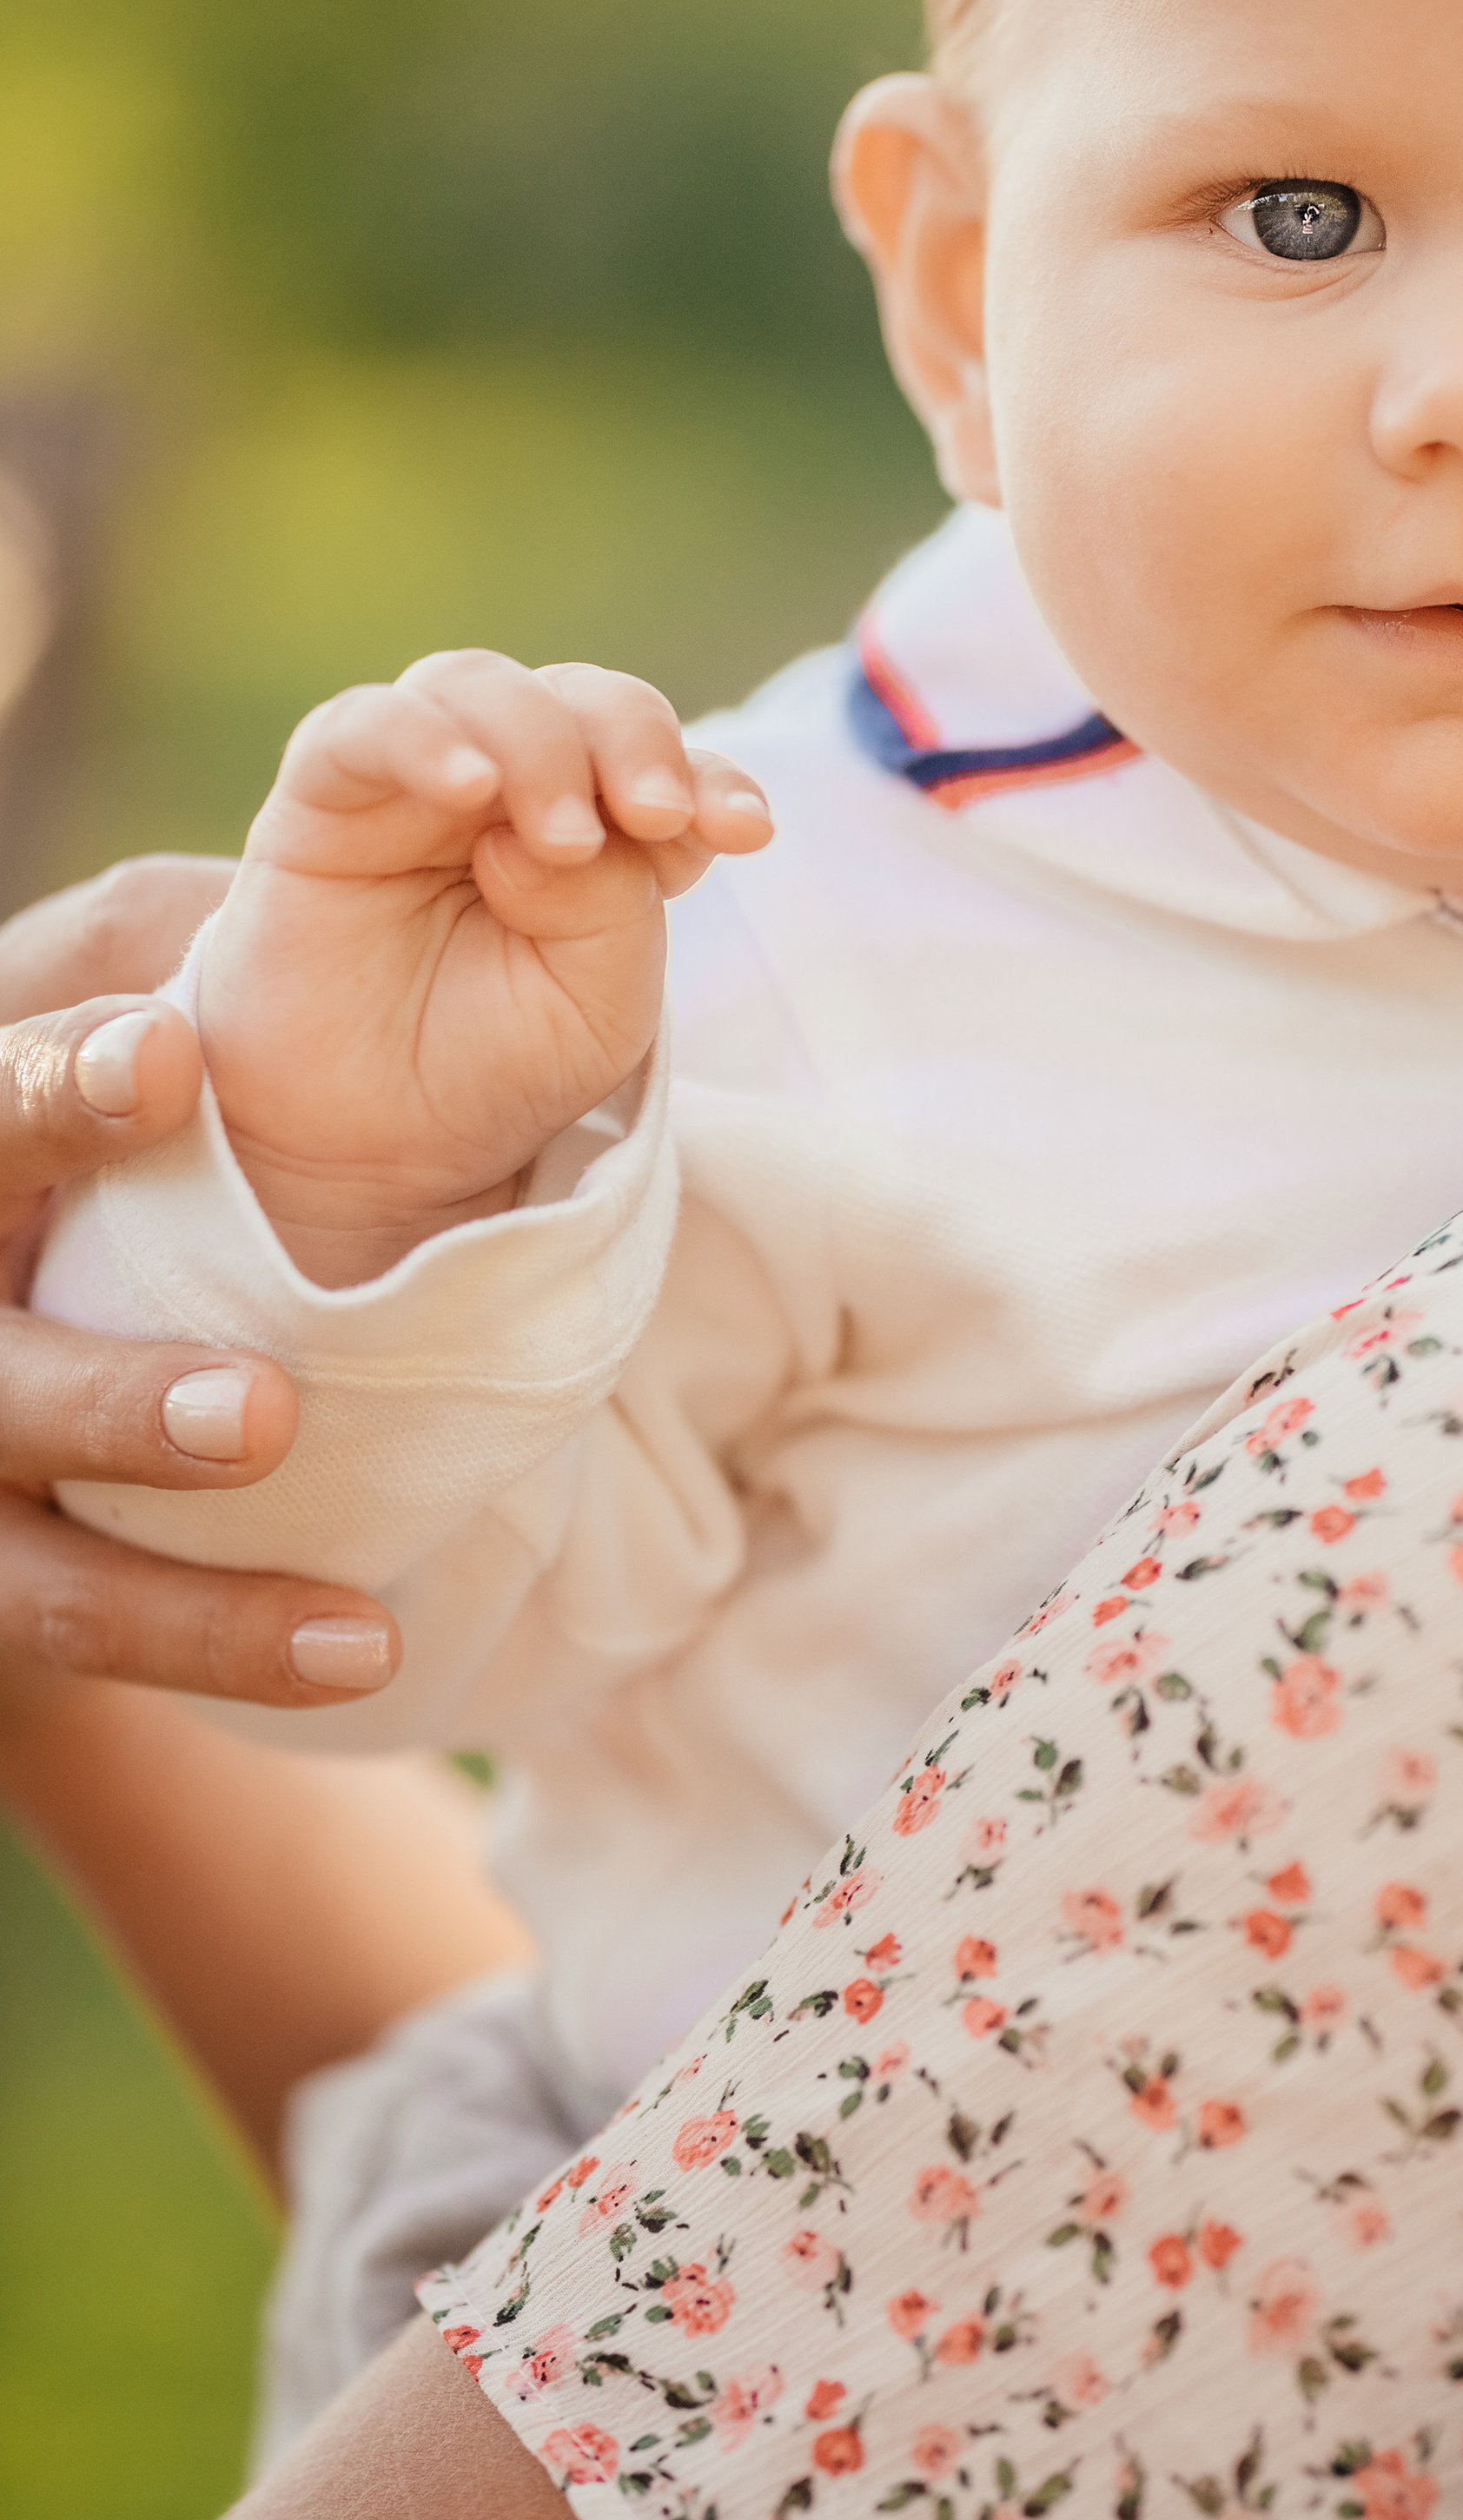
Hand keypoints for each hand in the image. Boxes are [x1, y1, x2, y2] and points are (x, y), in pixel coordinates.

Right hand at [0, 856, 393, 1705]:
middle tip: (269, 1405)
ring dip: (171, 1544)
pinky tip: (368, 1639)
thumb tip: (293, 880)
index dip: (56, 1094)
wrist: (9, 1341)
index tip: (175, 1055)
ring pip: (27, 1549)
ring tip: (306, 1491)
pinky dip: (228, 1638)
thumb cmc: (74, 1142)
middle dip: (114, 1390)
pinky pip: (95, 1621)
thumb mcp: (101, 1032)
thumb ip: (164, 960)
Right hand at [196, 654, 772, 1286]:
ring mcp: (419, 780)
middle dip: (635, 743)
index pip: (668, 764)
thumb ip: (611, 906)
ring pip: (482, 687)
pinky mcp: (325, 795)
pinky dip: (423, 739)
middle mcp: (514, 782)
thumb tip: (553, 833)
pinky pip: (364, 728)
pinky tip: (467, 788)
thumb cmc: (494, 1067)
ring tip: (563, 838)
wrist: (373, 1149)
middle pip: (584, 700)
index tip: (744, 829)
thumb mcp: (598, 1006)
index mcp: (604, 828)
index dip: (711, 779)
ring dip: (541, 746)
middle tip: (654, 816)